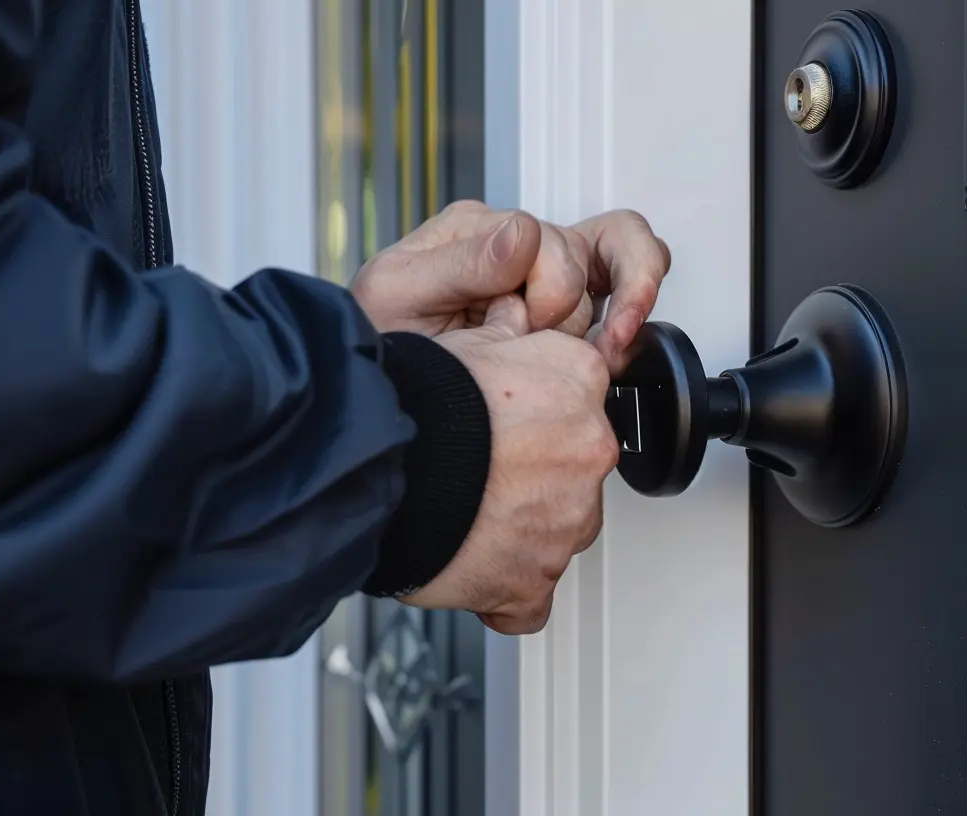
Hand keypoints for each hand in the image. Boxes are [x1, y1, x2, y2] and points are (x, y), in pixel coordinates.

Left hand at [351, 201, 671, 373]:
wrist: (383, 385)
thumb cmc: (381, 337)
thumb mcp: (398, 296)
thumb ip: (459, 263)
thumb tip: (522, 235)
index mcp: (478, 230)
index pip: (548, 239)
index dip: (546, 292)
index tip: (521, 329)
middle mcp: (519, 243)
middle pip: (595, 243)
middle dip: (589, 301)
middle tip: (582, 342)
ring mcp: (548, 268)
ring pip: (623, 260)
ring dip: (620, 312)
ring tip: (605, 353)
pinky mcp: (568, 298)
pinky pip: (625, 277)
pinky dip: (632, 311)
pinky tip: (616, 348)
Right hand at [399, 294, 618, 634]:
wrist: (378, 463)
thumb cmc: (415, 401)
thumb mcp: (470, 340)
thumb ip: (513, 341)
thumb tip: (520, 323)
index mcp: (579, 383)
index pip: (582, 398)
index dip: (539, 412)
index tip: (510, 423)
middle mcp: (589, 451)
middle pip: (575, 468)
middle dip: (535, 473)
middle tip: (482, 470)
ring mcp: (566, 522)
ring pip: (557, 530)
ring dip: (522, 527)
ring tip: (465, 516)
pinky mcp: (534, 581)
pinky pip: (530, 597)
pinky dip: (506, 589)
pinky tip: (474, 567)